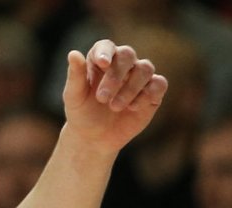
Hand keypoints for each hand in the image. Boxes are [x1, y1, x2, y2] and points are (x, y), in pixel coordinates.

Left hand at [62, 39, 167, 153]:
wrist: (94, 137)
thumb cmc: (82, 113)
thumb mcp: (74, 97)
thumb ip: (75, 76)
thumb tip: (73, 54)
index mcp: (101, 60)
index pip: (106, 46)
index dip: (106, 51)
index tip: (102, 63)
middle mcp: (122, 64)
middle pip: (127, 55)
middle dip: (116, 76)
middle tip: (101, 98)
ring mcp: (139, 77)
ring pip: (145, 68)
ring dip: (130, 88)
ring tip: (115, 107)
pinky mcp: (152, 92)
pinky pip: (159, 84)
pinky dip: (147, 95)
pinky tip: (132, 108)